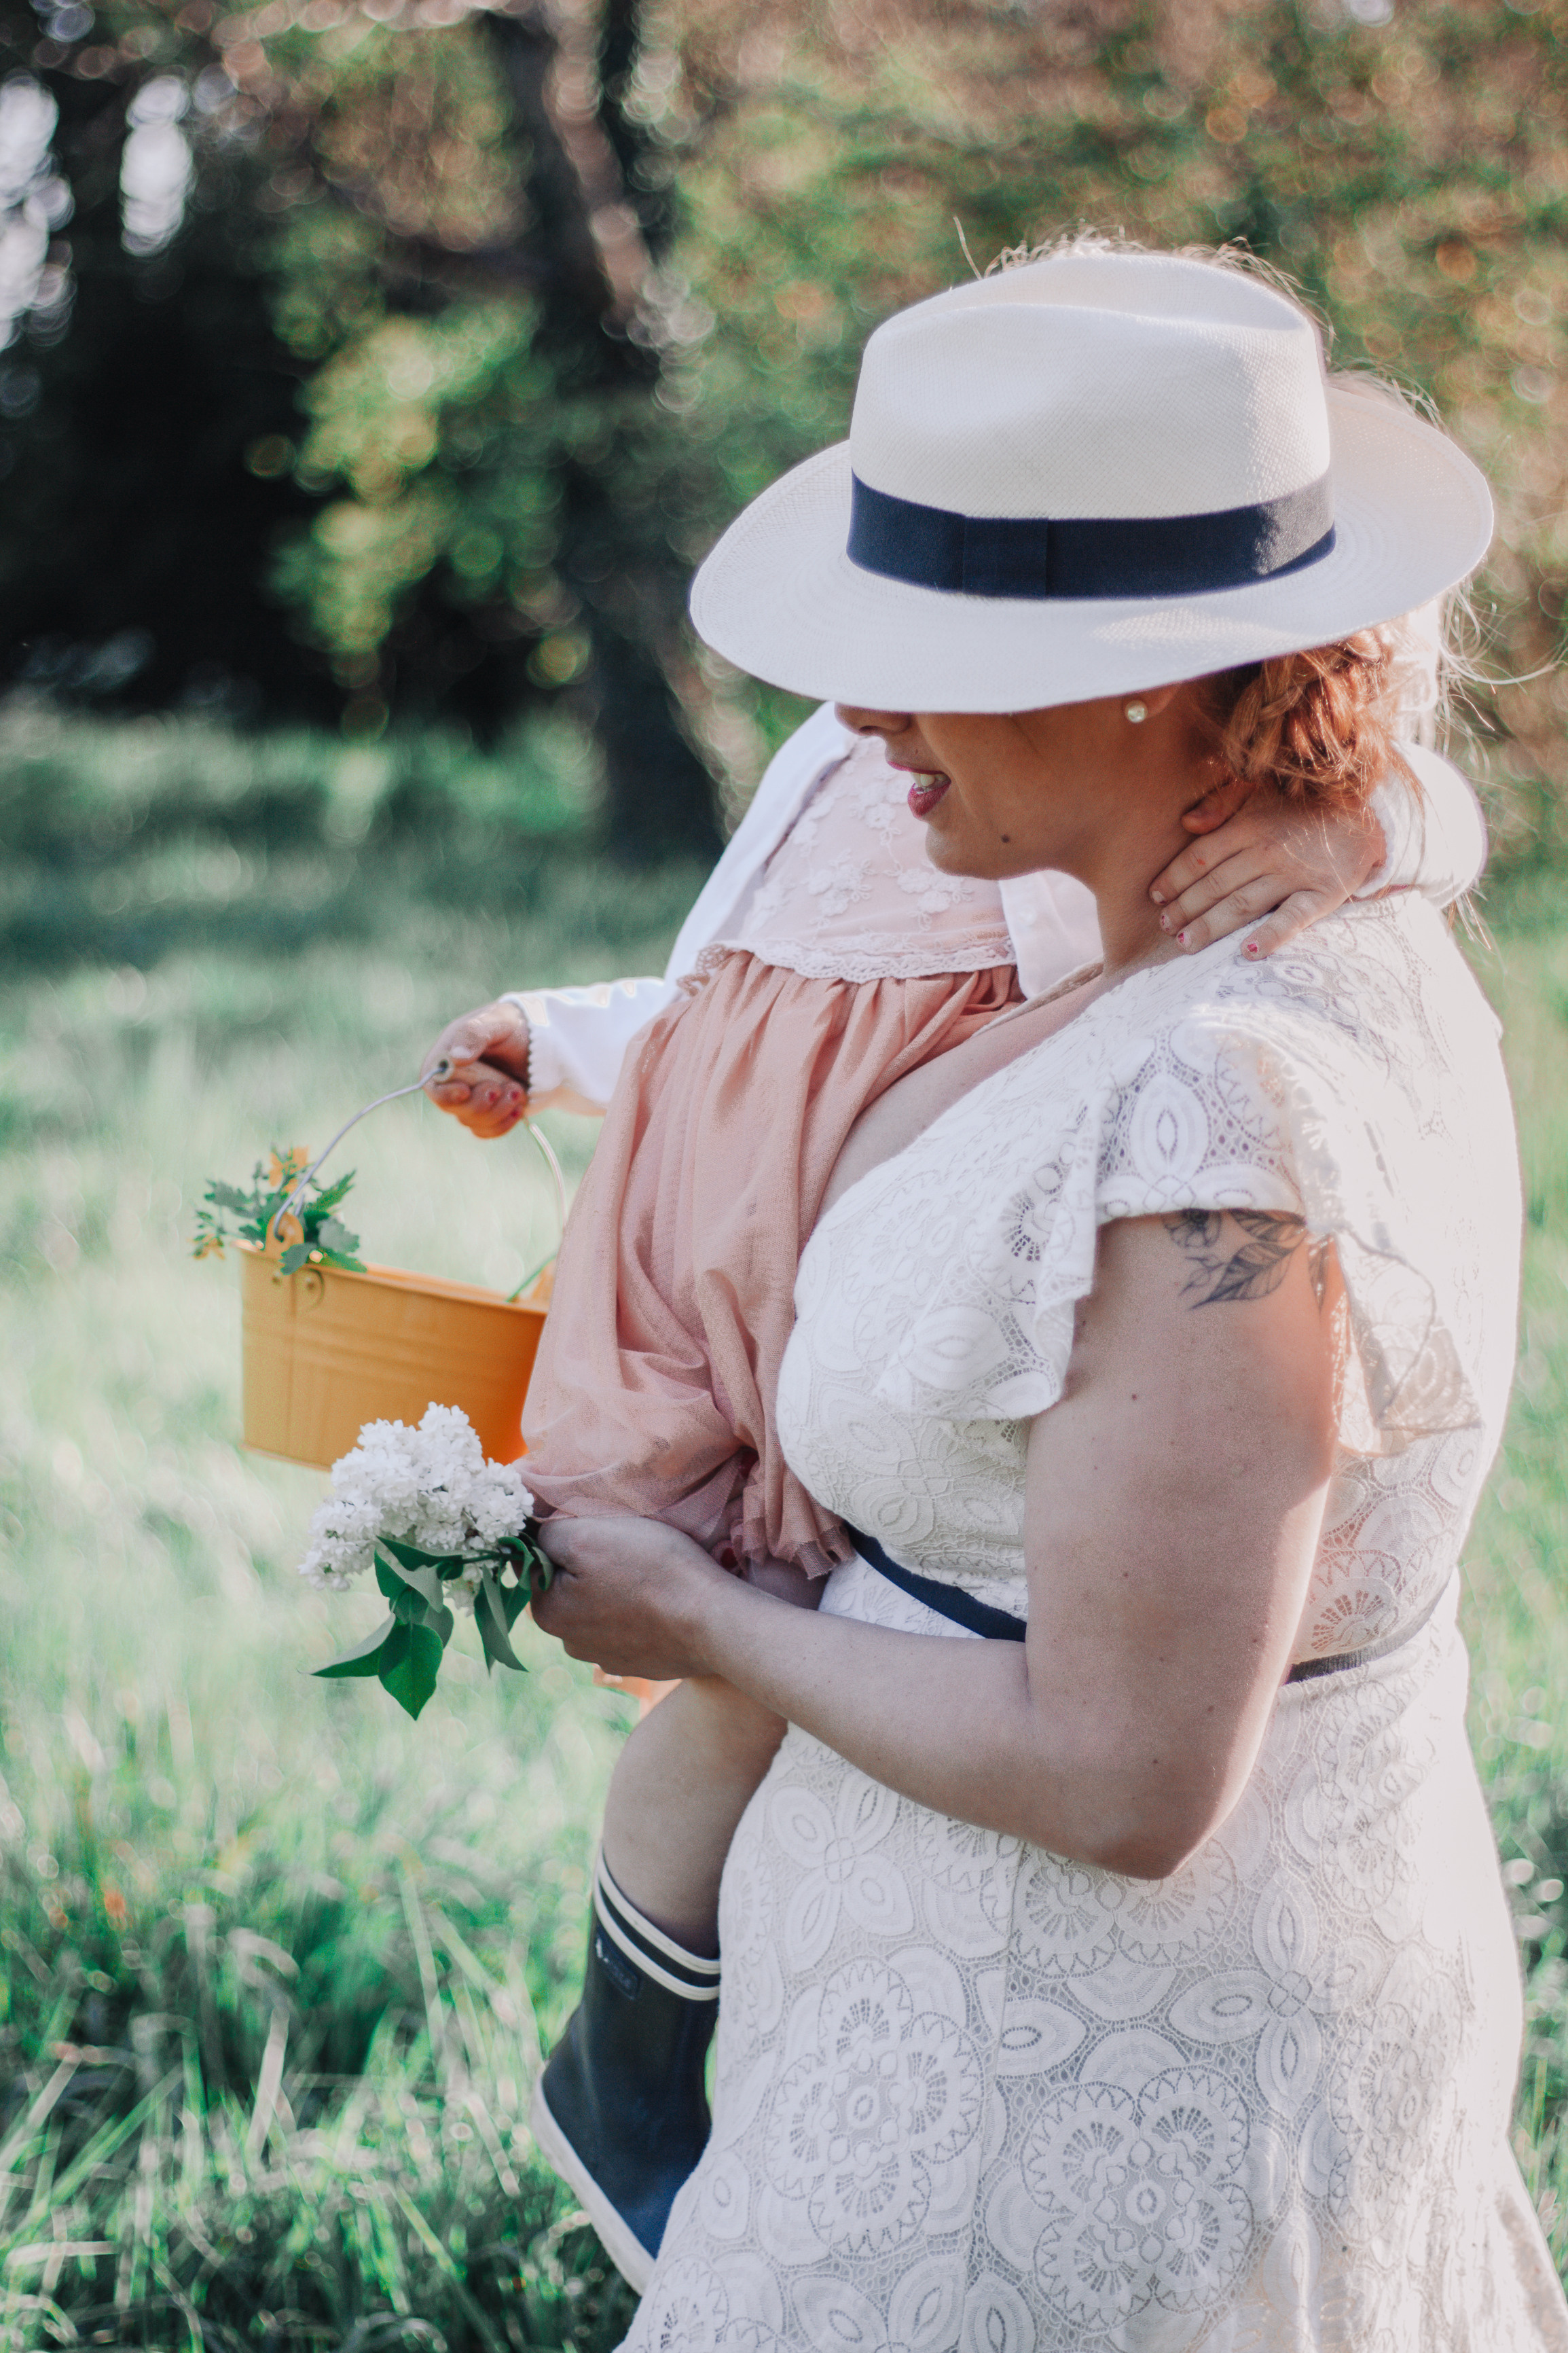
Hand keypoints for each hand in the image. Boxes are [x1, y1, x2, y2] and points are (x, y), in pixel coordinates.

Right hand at [422, 1000, 530, 1137]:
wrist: (537, 1043)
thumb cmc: (509, 1025)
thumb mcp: (494, 1021)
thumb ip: (474, 1034)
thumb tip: (456, 1059)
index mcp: (442, 1061)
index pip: (433, 1087)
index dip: (447, 1094)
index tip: (465, 1091)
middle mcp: (451, 1085)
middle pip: (455, 1109)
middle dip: (481, 1102)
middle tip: (503, 1086)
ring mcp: (469, 1102)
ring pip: (474, 1122)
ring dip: (499, 1110)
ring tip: (517, 1090)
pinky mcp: (487, 1115)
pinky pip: (488, 1130)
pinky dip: (505, 1122)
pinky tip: (519, 1106)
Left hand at [531, 1515, 734, 1680]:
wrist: (714, 1621)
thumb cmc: (650, 1570)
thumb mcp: (587, 1534)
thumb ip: (547, 1534)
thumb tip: (528, 1535)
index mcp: (549, 1614)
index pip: (536, 1564)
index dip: (561, 1538)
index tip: (594, 1527)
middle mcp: (571, 1644)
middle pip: (568, 1588)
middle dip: (589, 1567)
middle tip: (626, 1547)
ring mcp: (608, 1658)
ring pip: (600, 1609)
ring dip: (615, 1591)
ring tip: (648, 1574)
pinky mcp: (642, 1663)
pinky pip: (631, 1628)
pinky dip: (641, 1613)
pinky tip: (662, 1601)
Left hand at [1150, 776, 1384, 958]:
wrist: (1368, 813)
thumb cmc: (1305, 807)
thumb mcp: (1262, 792)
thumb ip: (1223, 803)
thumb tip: (1187, 823)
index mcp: (1249, 825)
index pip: (1200, 857)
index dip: (1173, 879)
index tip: (1155, 897)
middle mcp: (1267, 851)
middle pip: (1214, 885)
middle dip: (1184, 908)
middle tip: (1164, 927)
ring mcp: (1295, 874)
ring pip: (1242, 904)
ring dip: (1210, 926)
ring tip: (1185, 943)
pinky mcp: (1323, 895)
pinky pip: (1293, 919)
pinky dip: (1271, 936)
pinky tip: (1248, 952)